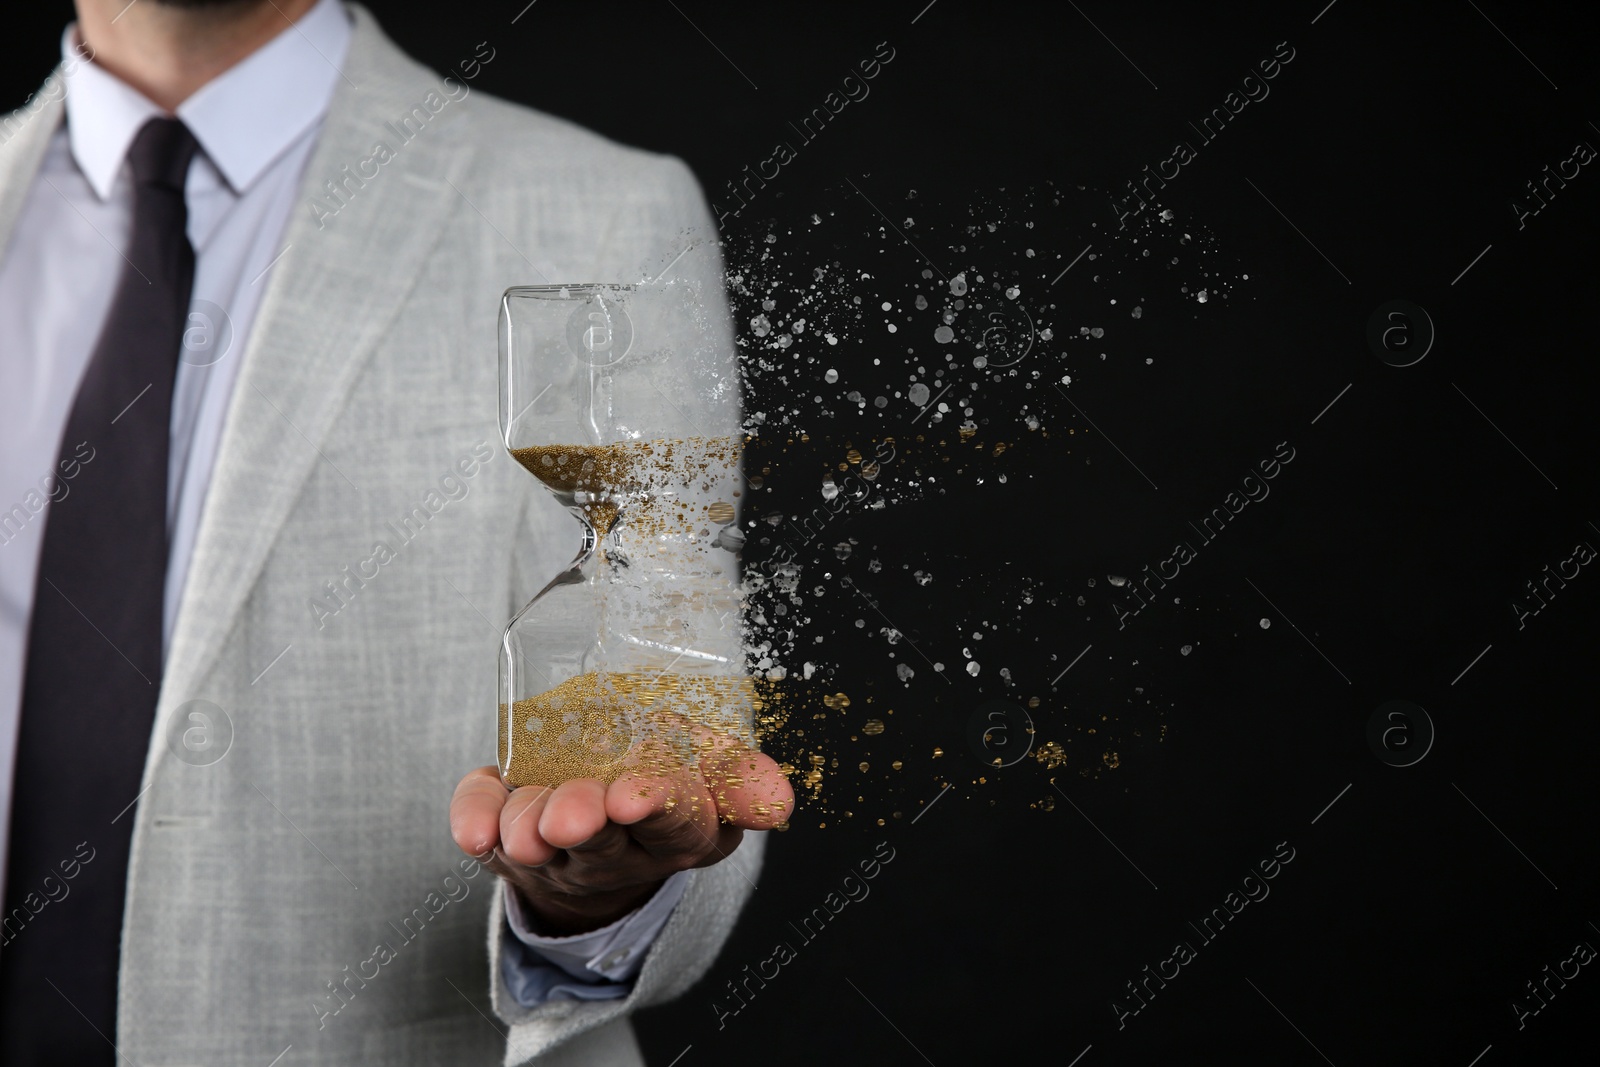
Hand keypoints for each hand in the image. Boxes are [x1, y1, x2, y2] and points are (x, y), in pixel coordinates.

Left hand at [449, 742, 792, 935]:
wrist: (607, 813)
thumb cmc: (664, 773)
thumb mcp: (712, 770)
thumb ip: (741, 776)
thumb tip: (778, 801)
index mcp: (680, 829)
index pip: (676, 822)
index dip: (655, 807)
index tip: (634, 797)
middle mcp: (618, 850)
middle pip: (602, 841)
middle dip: (586, 822)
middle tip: (572, 814)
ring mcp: (557, 850)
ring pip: (540, 843)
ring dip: (528, 829)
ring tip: (525, 824)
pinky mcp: (503, 838)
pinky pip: (484, 831)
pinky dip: (474, 820)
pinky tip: (471, 827)